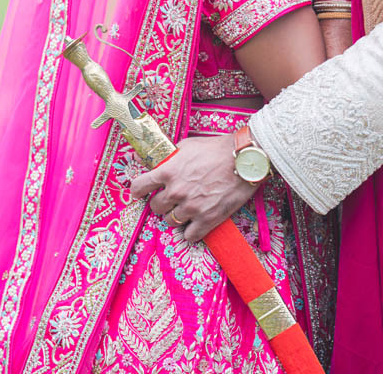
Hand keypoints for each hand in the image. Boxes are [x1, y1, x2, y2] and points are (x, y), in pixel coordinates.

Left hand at [130, 134, 254, 241]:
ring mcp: (191, 207)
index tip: (140, 192)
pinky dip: (191, 230)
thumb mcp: (188, 145)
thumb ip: (170, 157)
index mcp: (168, 171)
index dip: (138, 190)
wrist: (244, 159)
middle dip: (161, 202)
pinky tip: (196, 222)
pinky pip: (189, 235)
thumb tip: (155, 160)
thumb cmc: (216, 149)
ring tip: (186, 208)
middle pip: (155, 207)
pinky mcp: (207, 220)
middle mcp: (176, 191)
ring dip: (176, 216)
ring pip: (170, 222)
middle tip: (172, 198)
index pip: (139, 187)